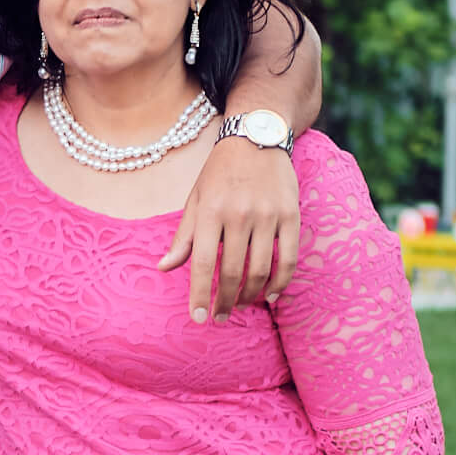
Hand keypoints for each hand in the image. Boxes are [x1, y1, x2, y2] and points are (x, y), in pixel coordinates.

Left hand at [159, 138, 299, 322]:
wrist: (257, 136)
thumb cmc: (219, 173)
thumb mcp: (195, 200)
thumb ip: (183, 237)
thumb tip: (164, 268)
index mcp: (210, 211)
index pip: (202, 263)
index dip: (199, 295)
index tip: (197, 318)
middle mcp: (239, 214)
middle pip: (233, 272)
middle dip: (225, 302)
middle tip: (219, 317)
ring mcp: (268, 215)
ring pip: (261, 270)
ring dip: (250, 296)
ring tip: (241, 305)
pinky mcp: (291, 215)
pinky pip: (288, 258)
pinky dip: (280, 282)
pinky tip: (270, 296)